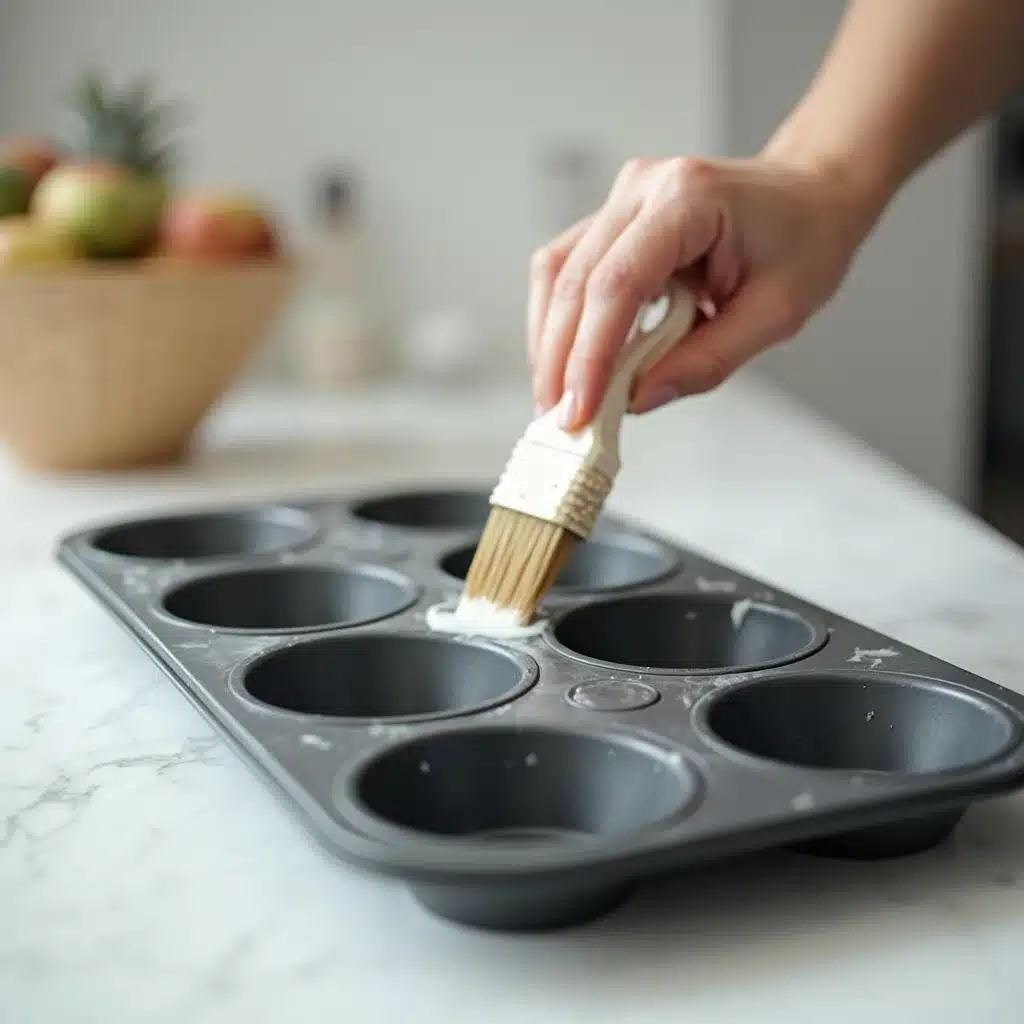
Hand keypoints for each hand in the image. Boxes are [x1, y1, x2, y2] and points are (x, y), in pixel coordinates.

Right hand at [528, 155, 875, 428]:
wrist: (812, 195)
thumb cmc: (805, 241)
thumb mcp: (776, 313)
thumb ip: (707, 360)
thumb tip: (638, 398)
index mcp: (690, 199)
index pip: (617, 282)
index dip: (590, 353)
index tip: (579, 408)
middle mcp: (644, 188)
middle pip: (574, 279)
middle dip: (559, 358)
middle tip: (558, 419)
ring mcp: (623, 199)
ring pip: (557, 273)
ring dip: (550, 342)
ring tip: (557, 399)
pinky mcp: (612, 220)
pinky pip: (568, 270)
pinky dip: (563, 323)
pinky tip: (569, 364)